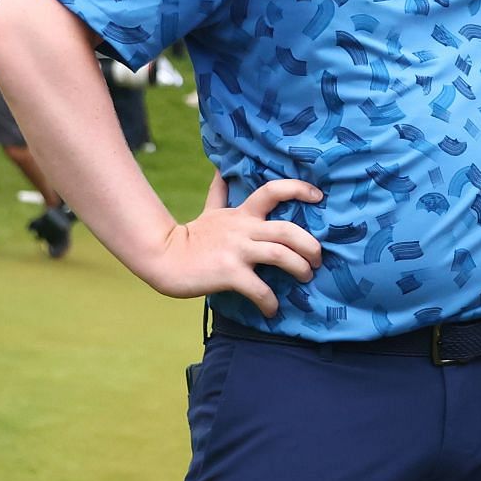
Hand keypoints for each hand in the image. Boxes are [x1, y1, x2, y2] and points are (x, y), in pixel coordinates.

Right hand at [140, 174, 324, 317]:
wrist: (162, 258)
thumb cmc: (191, 238)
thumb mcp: (209, 211)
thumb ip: (219, 194)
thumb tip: (221, 171)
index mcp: (242, 214)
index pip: (273, 191)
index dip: (298, 189)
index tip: (318, 195)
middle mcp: (243, 229)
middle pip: (287, 230)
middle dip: (310, 245)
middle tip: (318, 258)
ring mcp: (236, 251)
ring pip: (280, 255)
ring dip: (299, 268)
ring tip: (306, 278)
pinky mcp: (228, 273)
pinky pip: (258, 288)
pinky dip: (269, 301)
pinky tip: (272, 309)